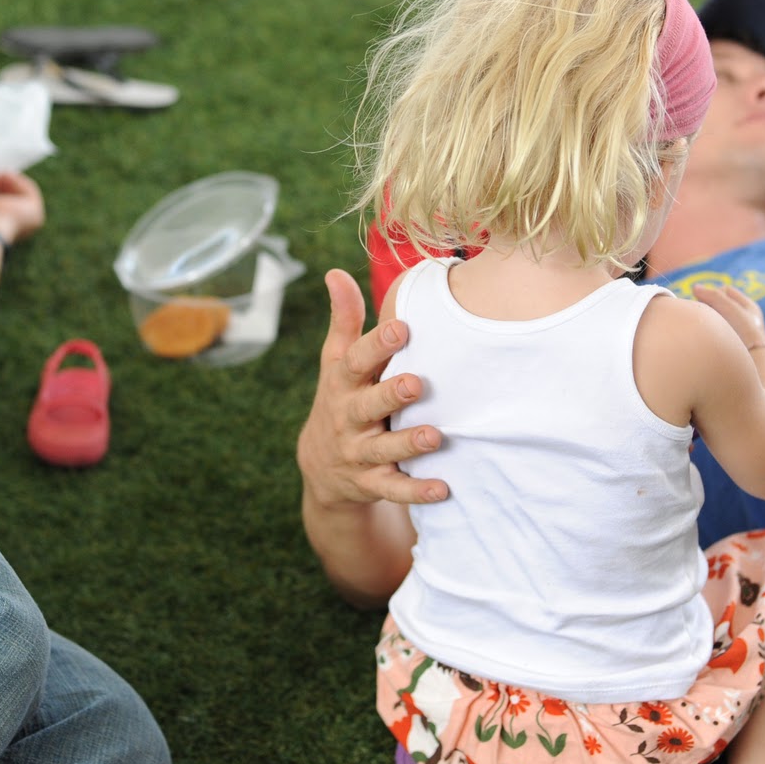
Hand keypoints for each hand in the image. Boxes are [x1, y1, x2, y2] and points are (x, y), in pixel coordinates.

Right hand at [296, 269, 447, 508]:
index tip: (403, 326)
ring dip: (408, 443)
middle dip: (390, 395)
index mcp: (342, 384)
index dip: (377, 345)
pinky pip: (394, 489)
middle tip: (418, 383)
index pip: (355, 362)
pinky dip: (417, 491)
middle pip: (366, 406)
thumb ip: (344, 320)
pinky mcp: (372, 483)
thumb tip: (335, 272)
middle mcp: (348, 418)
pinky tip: (443, 488)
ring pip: (383, 450)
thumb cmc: (341, 397)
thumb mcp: (336, 361)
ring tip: (434, 436)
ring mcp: (359, 453)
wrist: (321, 466)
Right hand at [692, 284, 764, 349]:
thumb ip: (713, 295)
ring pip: (716, 318)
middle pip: (719, 305)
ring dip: (709, 320)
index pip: (725, 290)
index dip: (713, 293)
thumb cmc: (745, 332)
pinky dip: (710, 331)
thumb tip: (695, 288)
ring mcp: (737, 331)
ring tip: (707, 326)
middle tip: (705, 314)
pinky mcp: (730, 343)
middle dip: (709, 307)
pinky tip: (708, 336)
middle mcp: (744, 318)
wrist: (753, 362)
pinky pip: (715, 332)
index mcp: (749, 306)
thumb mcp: (730, 308)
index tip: (706, 301)